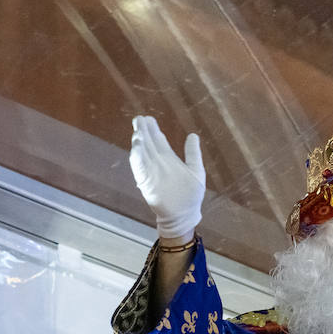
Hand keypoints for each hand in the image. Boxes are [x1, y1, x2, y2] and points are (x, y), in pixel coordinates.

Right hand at [130, 115, 205, 241]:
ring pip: (143, 154)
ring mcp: (151, 172)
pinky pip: (140, 168)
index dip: (153, 129)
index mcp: (169, 159)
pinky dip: (137, 158)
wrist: (184, 215)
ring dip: (139, 142)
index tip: (148, 118)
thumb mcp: (196, 171)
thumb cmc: (190, 195)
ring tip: (138, 131)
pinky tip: (136, 147)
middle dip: (143, 131)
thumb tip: (193, 135)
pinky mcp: (147, 183)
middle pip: (148, 144)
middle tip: (138, 118)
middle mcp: (158, 163)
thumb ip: (193, 154)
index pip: (158, 141)